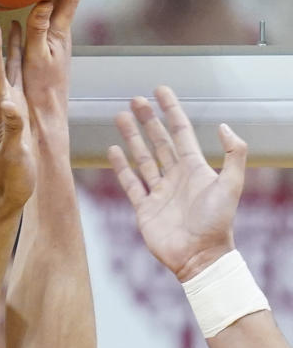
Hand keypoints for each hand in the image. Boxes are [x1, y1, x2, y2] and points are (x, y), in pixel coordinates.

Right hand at [22, 0, 87, 114]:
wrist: (44, 117)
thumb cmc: (42, 92)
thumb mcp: (38, 59)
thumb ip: (39, 29)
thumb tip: (44, 1)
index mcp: (59, 33)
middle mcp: (58, 33)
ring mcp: (50, 41)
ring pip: (51, 5)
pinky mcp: (41, 49)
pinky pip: (39, 19)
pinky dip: (35, 5)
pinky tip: (28, 2)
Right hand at [108, 85, 247, 281]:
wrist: (199, 256)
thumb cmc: (217, 223)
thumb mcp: (231, 184)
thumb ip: (234, 153)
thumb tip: (223, 126)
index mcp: (195, 168)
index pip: (180, 132)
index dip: (171, 110)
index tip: (160, 91)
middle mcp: (175, 177)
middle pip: (158, 141)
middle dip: (147, 120)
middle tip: (135, 100)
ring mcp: (158, 192)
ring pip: (142, 158)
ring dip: (131, 137)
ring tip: (120, 118)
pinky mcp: (144, 208)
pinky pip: (131, 183)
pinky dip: (121, 167)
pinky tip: (113, 151)